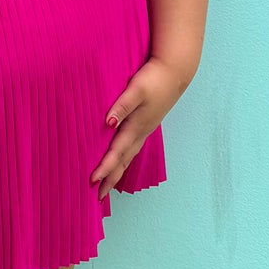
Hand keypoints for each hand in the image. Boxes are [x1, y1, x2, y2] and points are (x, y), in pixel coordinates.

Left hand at [91, 55, 191, 199]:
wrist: (175, 72)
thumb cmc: (154, 79)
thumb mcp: (136, 90)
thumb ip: (121, 105)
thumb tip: (108, 123)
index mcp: (136, 126)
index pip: (117, 152)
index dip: (105, 168)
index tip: (92, 182)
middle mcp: (140, 132)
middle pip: (124, 161)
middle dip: (111, 179)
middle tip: (99, 196)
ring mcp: (145, 130)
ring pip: (129, 157)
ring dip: (118, 172)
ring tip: (108, 185)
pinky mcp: (146, 124)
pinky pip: (133, 148)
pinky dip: (125, 159)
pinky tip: (121, 160)